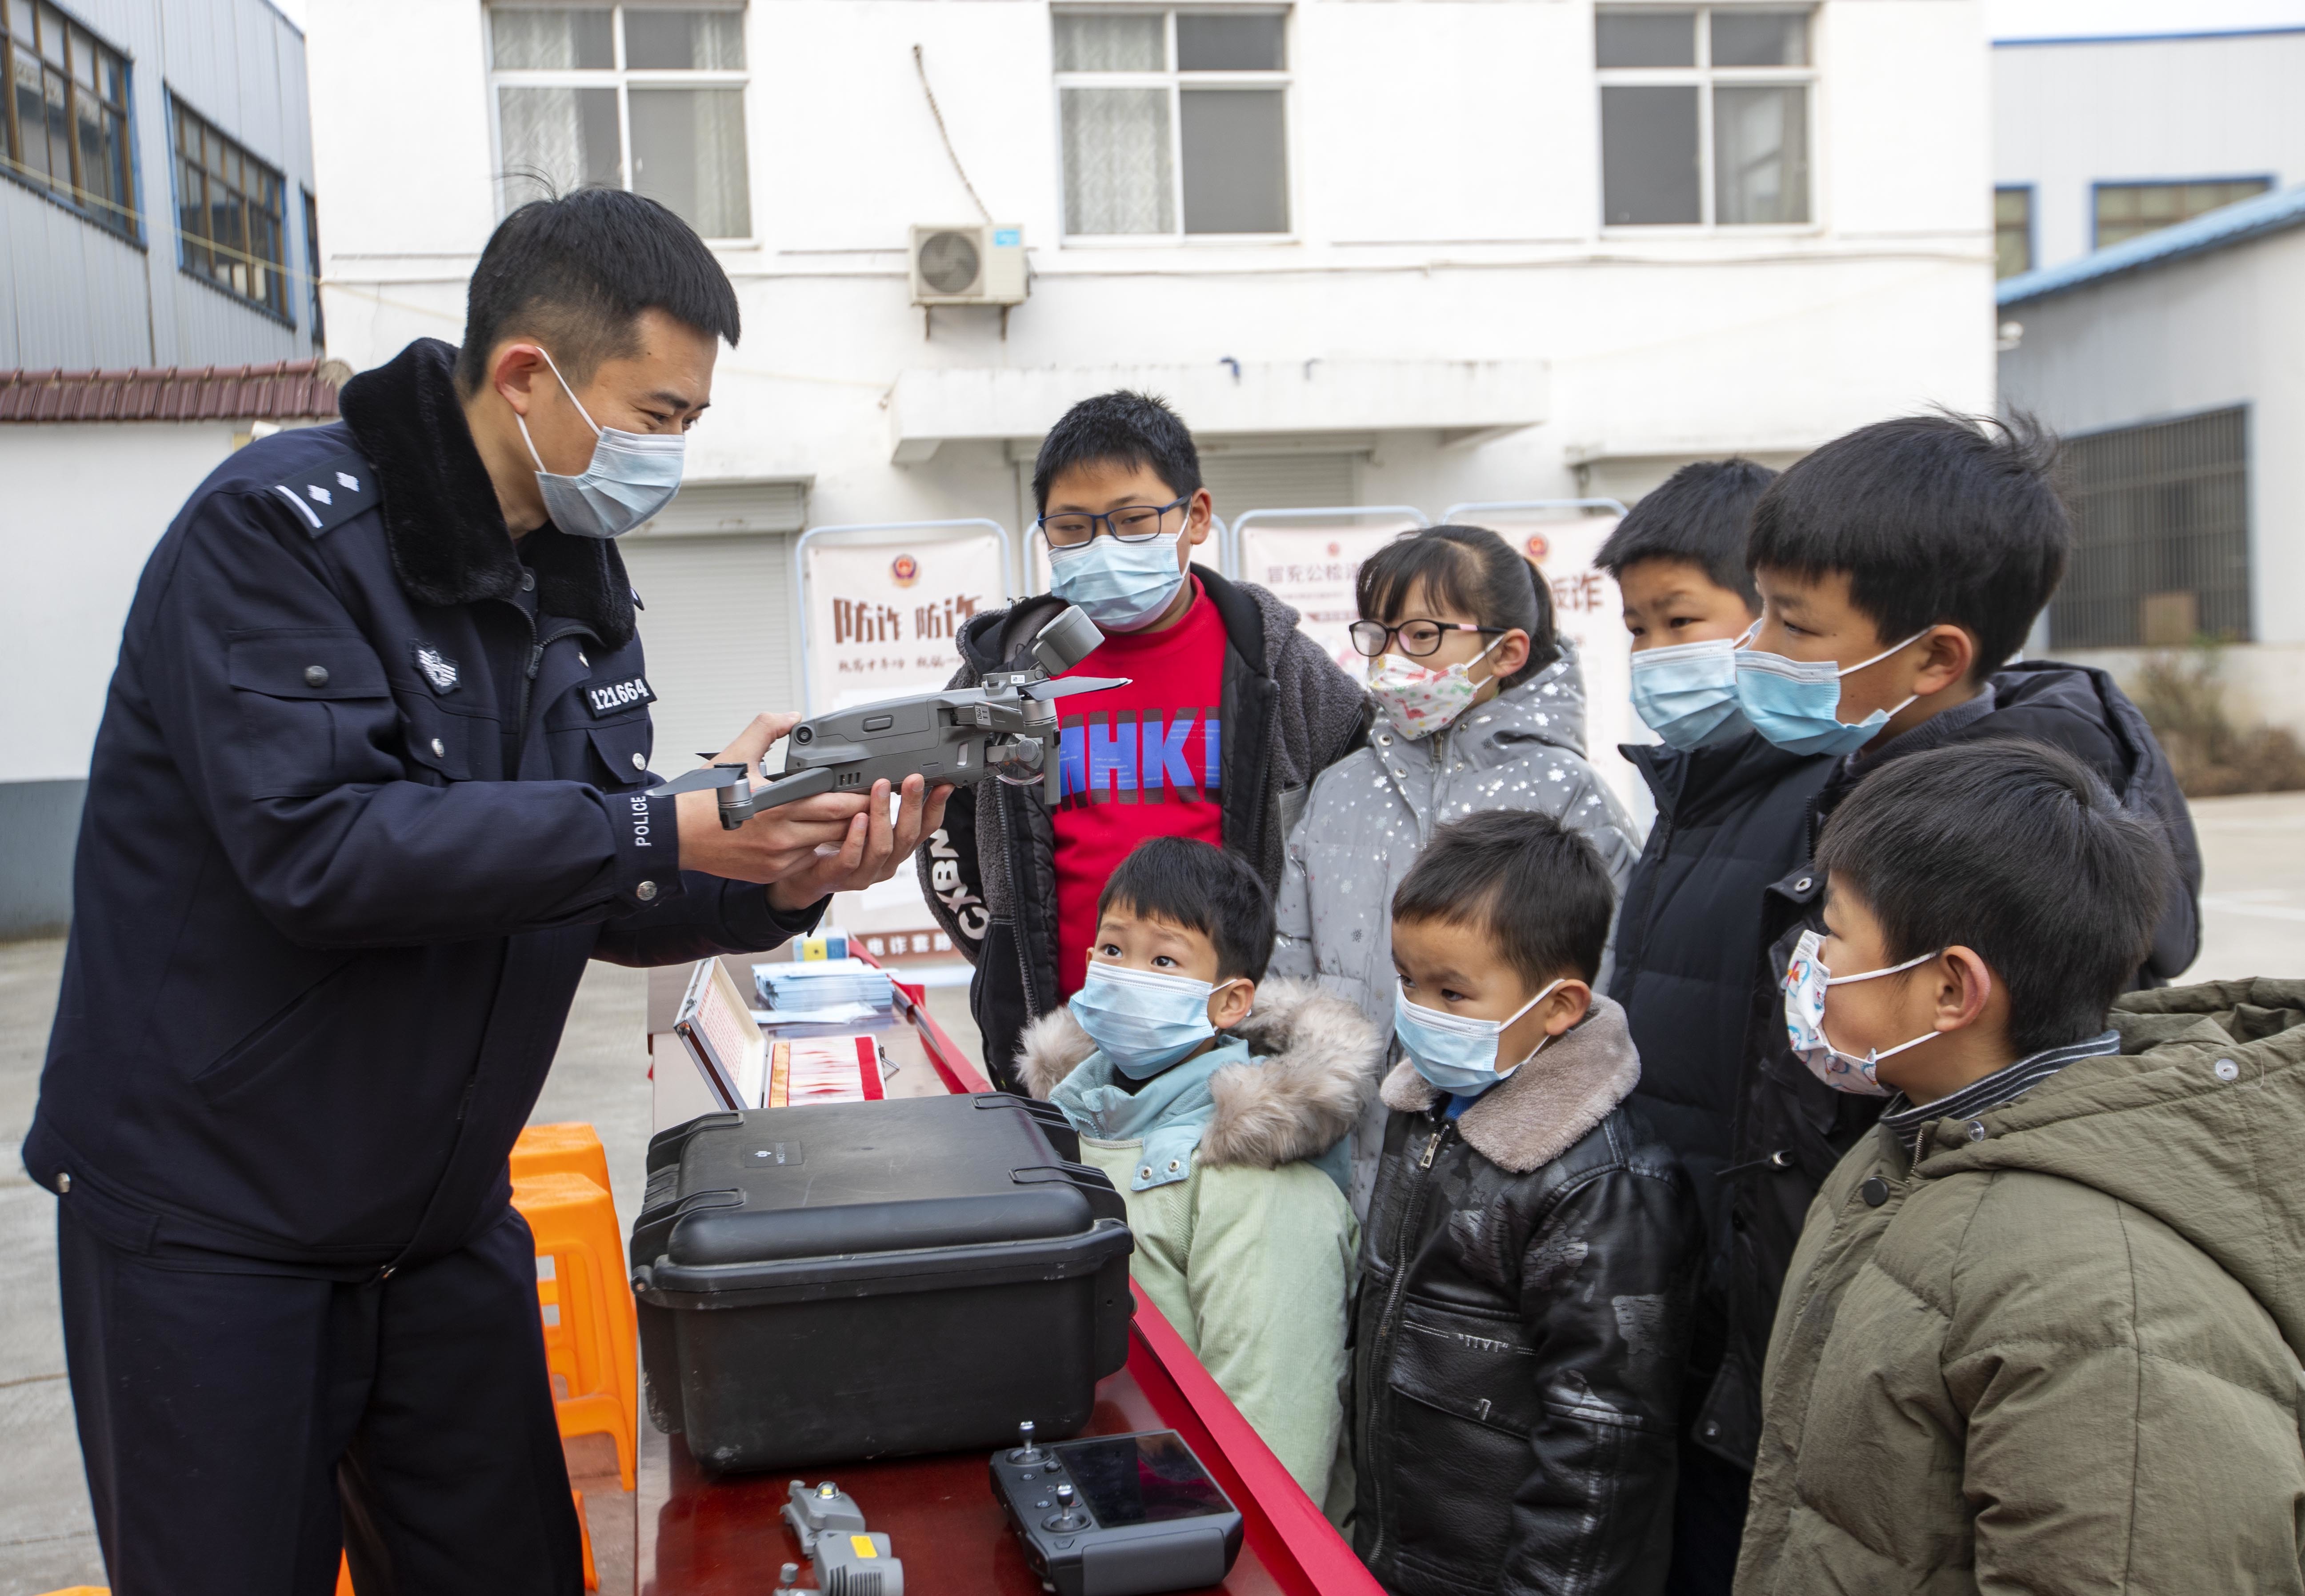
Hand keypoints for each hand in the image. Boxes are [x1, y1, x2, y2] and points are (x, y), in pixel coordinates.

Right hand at [673, 712, 868, 884]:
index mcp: (779, 804)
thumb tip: (792, 718)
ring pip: (826, 846)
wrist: (673, 835)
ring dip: (838, 833)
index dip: (859, 796)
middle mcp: (783, 835)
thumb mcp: (735, 754)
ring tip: (842, 817)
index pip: (837, 804)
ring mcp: (779, 858)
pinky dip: (814, 849)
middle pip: (840, 828)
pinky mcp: (772, 873)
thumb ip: (766, 728)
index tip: (870, 787)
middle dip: (857, 815)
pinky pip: (806, 861)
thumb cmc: (702, 797)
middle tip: (867, 801)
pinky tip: (811, 834)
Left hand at [763, 775, 954, 911]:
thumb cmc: (838, 844)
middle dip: (913, 805)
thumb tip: (896, 774)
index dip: (936, 806)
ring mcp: (865, 874)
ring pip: (883, 847)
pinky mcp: (840, 878)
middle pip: (908, 836)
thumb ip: (881, 807)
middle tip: (914, 779)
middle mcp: (887, 864)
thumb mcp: (867, 823)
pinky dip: (858, 837)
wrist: (806, 877)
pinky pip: (852, 859)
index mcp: (898, 849)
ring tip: (881, 787)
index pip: (925, 829)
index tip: (943, 784)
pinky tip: (858, 817)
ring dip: (884, 815)